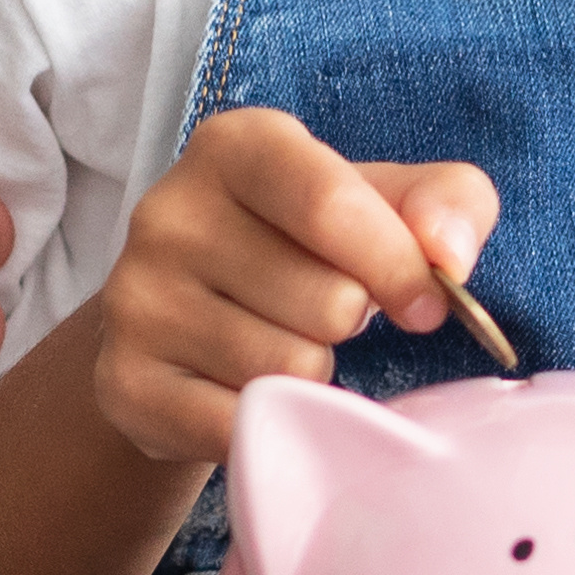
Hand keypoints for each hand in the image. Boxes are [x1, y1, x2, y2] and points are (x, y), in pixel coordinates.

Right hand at [94, 111, 500, 466]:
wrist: (190, 314)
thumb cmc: (307, 246)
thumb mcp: (383, 200)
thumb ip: (446, 202)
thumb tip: (449, 256)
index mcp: (234, 147)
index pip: (329, 203)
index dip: (397, 264)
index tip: (428, 304)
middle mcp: (167, 212)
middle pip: (325, 301)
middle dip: (353, 322)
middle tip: (327, 312)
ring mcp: (135, 300)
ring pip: (287, 369)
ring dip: (315, 373)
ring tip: (286, 344)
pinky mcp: (124, 383)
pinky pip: (240, 427)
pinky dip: (272, 423)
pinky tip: (254, 392)